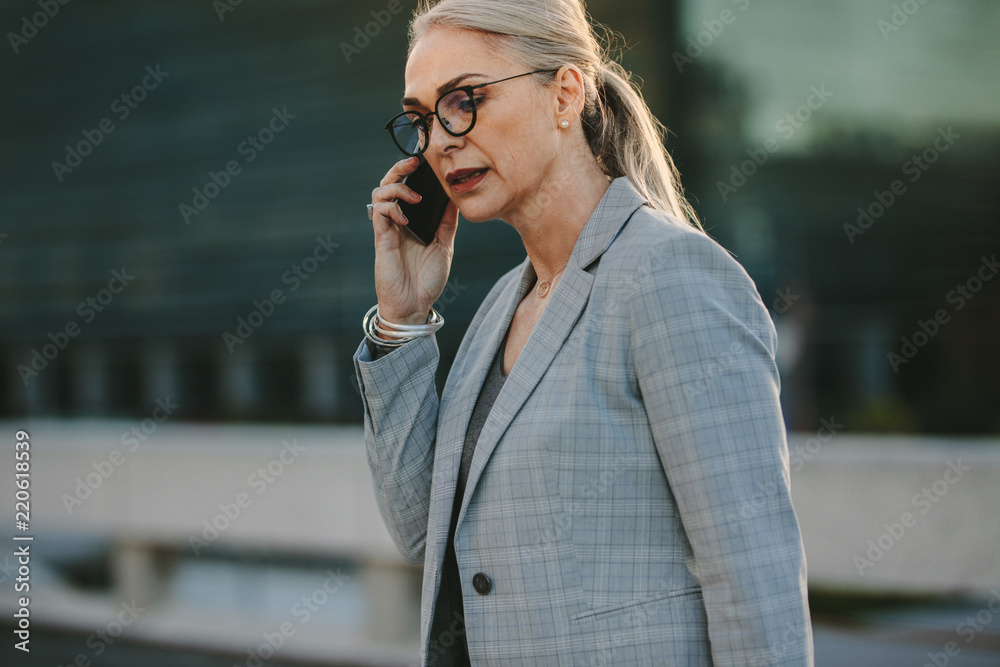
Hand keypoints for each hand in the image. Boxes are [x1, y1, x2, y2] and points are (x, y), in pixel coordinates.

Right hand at [369, 156, 458, 323]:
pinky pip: (379, 213)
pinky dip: (391, 208)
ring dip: (396, 187)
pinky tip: (406, 217)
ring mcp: (388, 228)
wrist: (415, 304)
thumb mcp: (444, 245)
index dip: (413, 172)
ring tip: (414, 197)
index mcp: (412, 219)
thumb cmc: (427, 278)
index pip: (408, 187)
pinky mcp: (381, 238)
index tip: (427, 161)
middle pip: (389, 183)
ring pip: (379, 193)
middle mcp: (397, 220)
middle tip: (414, 162)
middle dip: (399, 168)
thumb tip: (455, 196)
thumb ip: (447, 221)